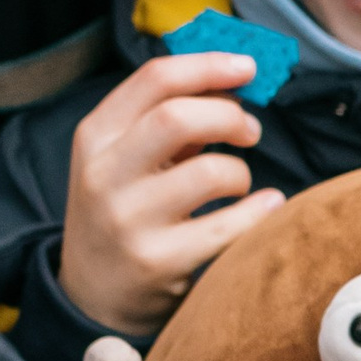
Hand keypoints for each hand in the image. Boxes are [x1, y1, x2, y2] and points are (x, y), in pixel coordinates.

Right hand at [57, 49, 284, 334]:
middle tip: (250, 130)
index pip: (155, 79)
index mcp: (95, 136)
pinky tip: (267, 206)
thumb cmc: (123, 207)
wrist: (93, 295)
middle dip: (229, 115)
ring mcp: (129, 221)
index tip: (247, 67)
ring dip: (240, 170)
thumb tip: (233, 78)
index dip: (209, 66)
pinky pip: (228, 226)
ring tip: (238, 181)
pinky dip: (259, 210)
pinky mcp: (158, 263)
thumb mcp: (123, 158)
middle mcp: (104, 175)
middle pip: (178, 118)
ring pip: (210, 172)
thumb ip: (167, 117)